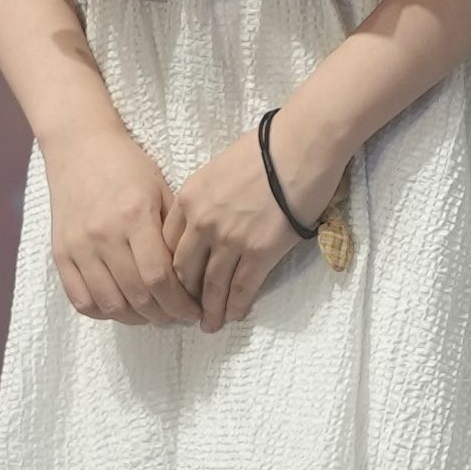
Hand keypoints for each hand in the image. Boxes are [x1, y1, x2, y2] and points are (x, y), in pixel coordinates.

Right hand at [47, 127, 184, 326]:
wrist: (79, 146)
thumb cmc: (128, 166)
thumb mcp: (161, 189)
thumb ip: (174, 233)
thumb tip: (192, 277)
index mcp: (135, 216)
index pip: (160, 277)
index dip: (180, 303)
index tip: (193, 310)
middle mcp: (104, 235)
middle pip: (137, 296)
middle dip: (164, 315)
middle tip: (177, 317)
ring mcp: (78, 246)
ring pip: (110, 304)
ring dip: (136, 319)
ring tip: (152, 315)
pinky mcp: (60, 253)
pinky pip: (80, 299)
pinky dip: (103, 312)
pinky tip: (121, 308)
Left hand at [157, 124, 304, 333]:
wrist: (301, 144)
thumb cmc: (266, 148)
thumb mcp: (219, 168)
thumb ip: (206, 198)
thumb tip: (210, 219)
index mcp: (189, 199)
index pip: (169, 246)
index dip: (171, 271)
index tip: (176, 284)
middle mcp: (202, 222)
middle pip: (183, 271)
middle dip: (184, 296)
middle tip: (187, 311)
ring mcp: (230, 239)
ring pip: (211, 286)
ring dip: (210, 310)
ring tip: (209, 325)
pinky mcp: (260, 251)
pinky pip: (242, 287)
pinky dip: (237, 306)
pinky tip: (235, 315)